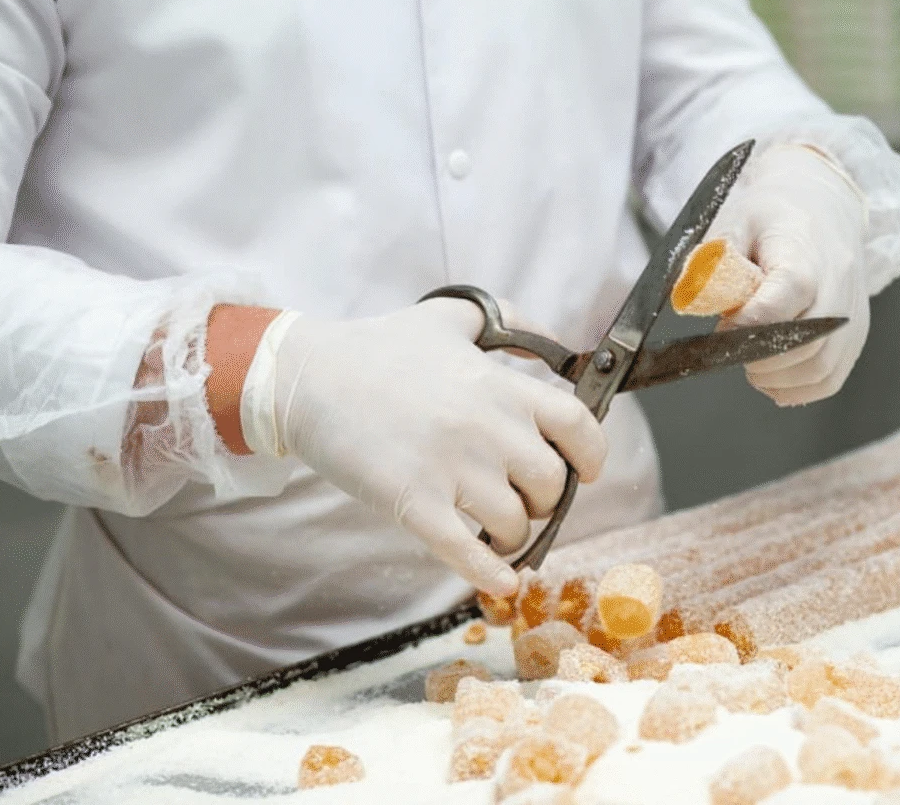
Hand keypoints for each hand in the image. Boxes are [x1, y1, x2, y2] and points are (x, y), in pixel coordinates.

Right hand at [242, 299, 606, 596]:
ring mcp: (451, 467)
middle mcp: (486, 427)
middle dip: (544, 499)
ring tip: (495, 528)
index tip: (586, 469)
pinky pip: (468, 552)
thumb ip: (512, 322)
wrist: (308, 378)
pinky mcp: (415, 502)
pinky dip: (491, 574)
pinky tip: (502, 584)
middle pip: (551, 485)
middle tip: (521, 498)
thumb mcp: (451, 316)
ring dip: (512, 534)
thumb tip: (558, 342)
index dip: (591, 455)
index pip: (577, 426)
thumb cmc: (379, 347)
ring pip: (515, 523)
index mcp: (499, 385)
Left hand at [714, 144, 869, 405]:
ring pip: (820, 370)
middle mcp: (837, 287)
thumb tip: (690, 300)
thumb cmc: (773, 216)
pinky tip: (773, 378)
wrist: (824, 205)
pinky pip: (831, 377)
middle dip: (759, 360)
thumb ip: (713, 265)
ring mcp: (852, 314)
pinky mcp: (855, 332)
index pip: (779, 305)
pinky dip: (799, 388)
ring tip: (751, 366)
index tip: (720, 332)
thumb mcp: (734, 224)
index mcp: (804, 256)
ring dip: (778, 379)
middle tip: (732, 352)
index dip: (745, 329)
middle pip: (804, 346)